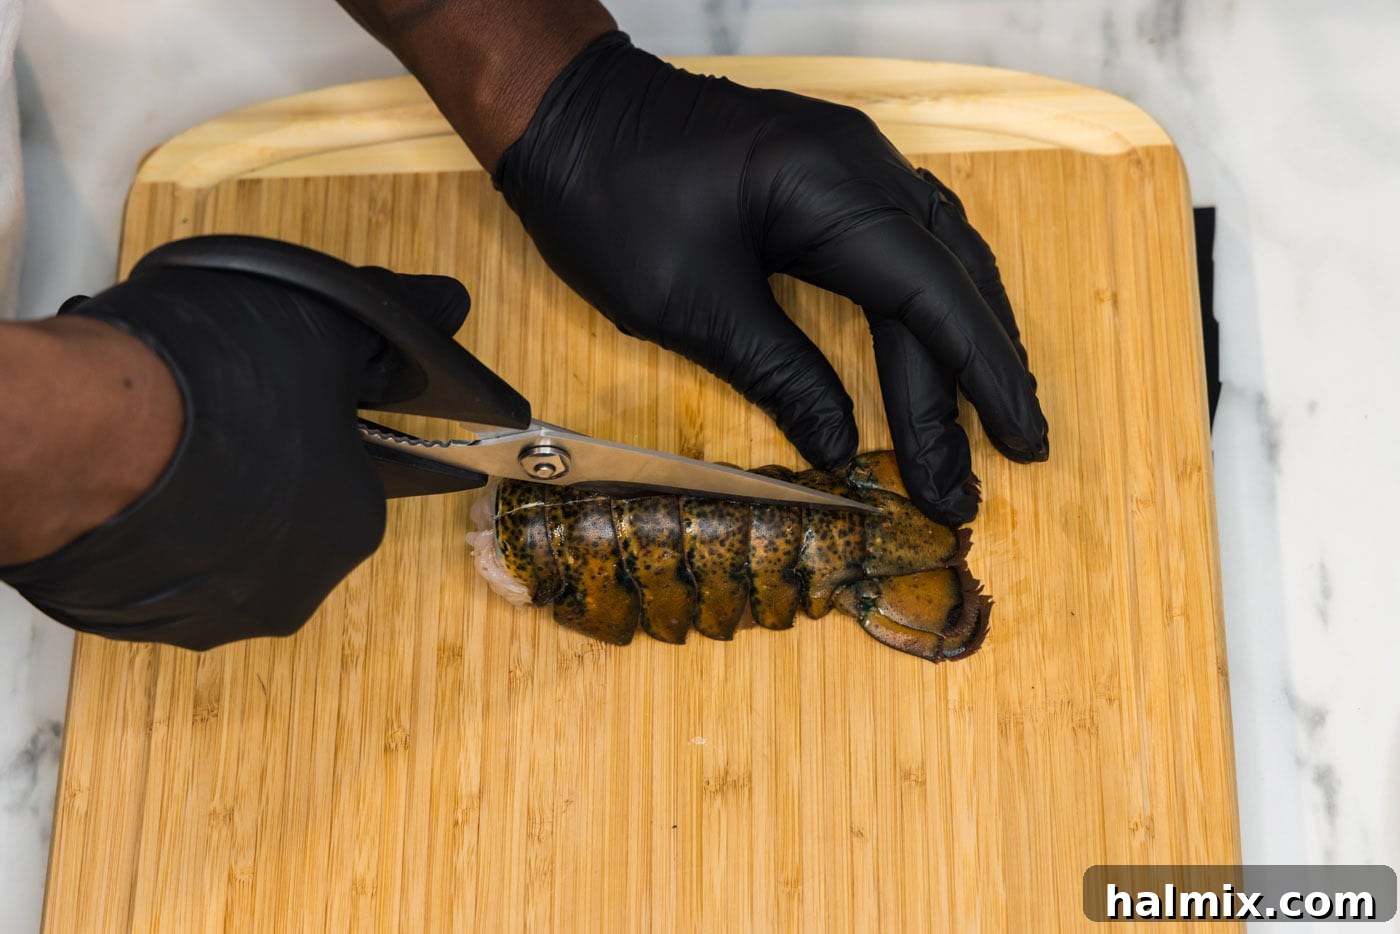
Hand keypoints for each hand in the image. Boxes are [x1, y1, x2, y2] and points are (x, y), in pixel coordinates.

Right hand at [0, 247, 472, 649]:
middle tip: (215, 407)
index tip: (276, 390)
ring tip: (160, 436)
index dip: (318, 422)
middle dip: (263, 463)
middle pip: (289, 514)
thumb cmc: (217, 383)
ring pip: (221, 543)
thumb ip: (396, 322)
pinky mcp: (131, 622)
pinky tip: (127, 477)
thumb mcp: (325, 328)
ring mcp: (207, 616)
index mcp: (353, 527)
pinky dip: (153, 527)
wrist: (74, 435)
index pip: (355, 473)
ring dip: (205, 498)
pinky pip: (159, 566)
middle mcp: (293, 591)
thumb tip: (448, 301)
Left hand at [495, 33, 1048, 523]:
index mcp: (831, 189)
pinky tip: (942, 343)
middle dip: (968, 384)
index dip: (980, 378)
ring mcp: (851, 163)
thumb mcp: (692, 305)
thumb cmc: (610, 198)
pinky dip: (932, 302)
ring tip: (990, 418)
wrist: (567, 115)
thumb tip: (838, 445)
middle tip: (978, 474)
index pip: (933, 296)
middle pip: (944, 284)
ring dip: (965, 340)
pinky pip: (908, 241)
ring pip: (940, 259)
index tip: (1018, 443)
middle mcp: (862, 166)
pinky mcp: (829, 175)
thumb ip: (781, 375)